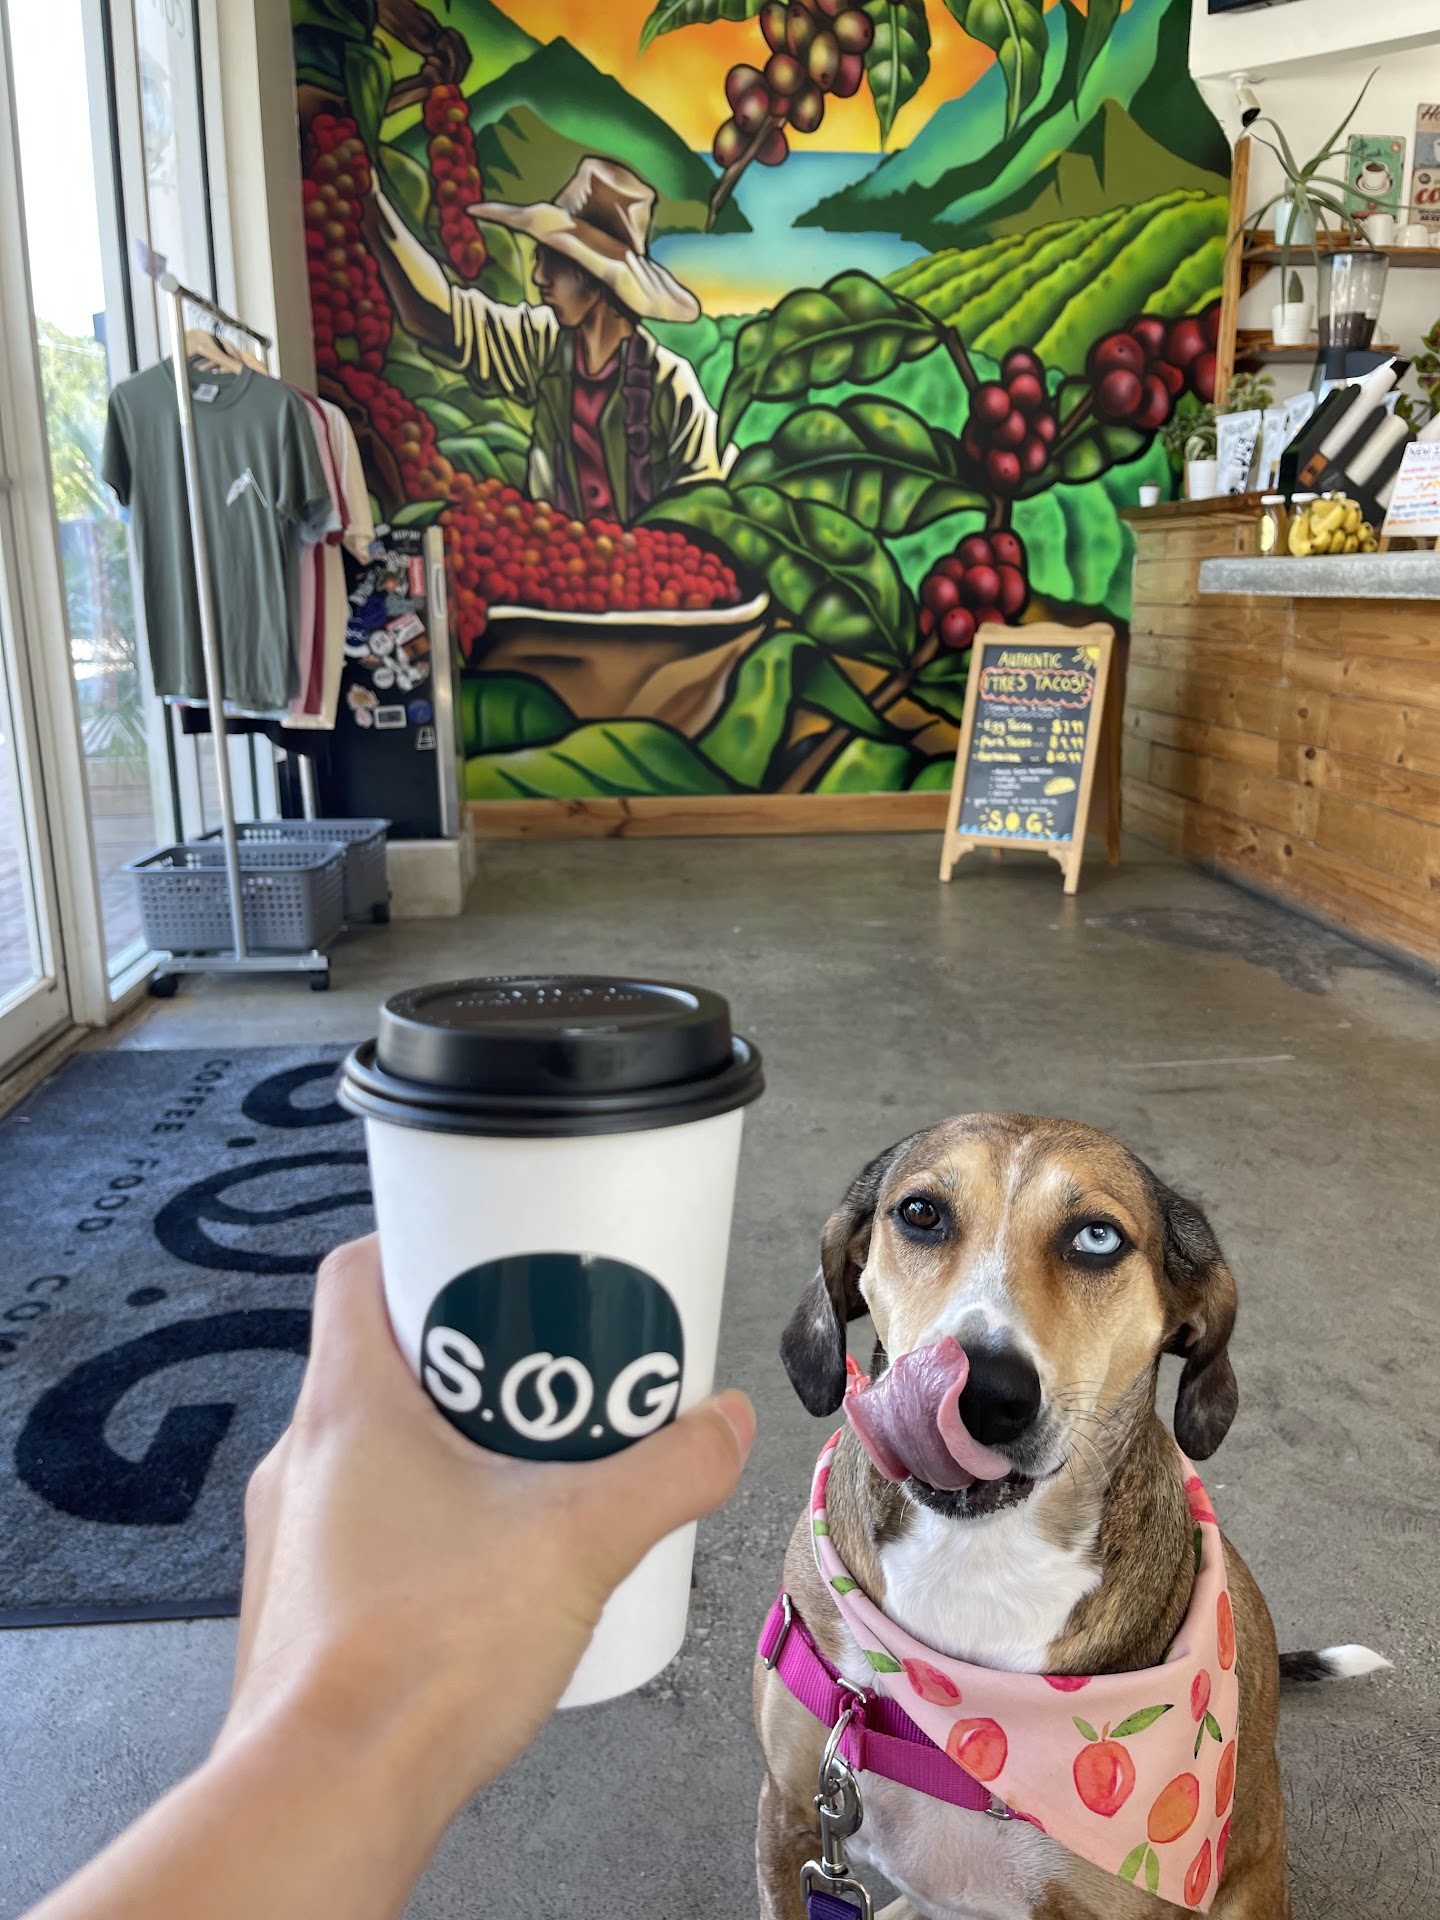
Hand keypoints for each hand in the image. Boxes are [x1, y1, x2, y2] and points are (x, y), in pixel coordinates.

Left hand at [222, 1234, 753, 1814]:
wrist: (330, 1798)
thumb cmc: (424, 1654)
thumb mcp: (580, 1542)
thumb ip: (669, 1474)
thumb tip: (726, 1425)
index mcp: (347, 1406)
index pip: (358, 1269)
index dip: (425, 1246)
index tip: (495, 1260)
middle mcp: (299, 1459)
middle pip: (382, 1359)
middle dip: (471, 1358)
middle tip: (549, 1370)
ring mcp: (290, 1538)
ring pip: (371, 1449)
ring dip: (449, 1443)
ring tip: (535, 1469)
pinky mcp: (301, 1608)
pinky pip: (362, 1526)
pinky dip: (422, 1520)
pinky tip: (489, 1564)